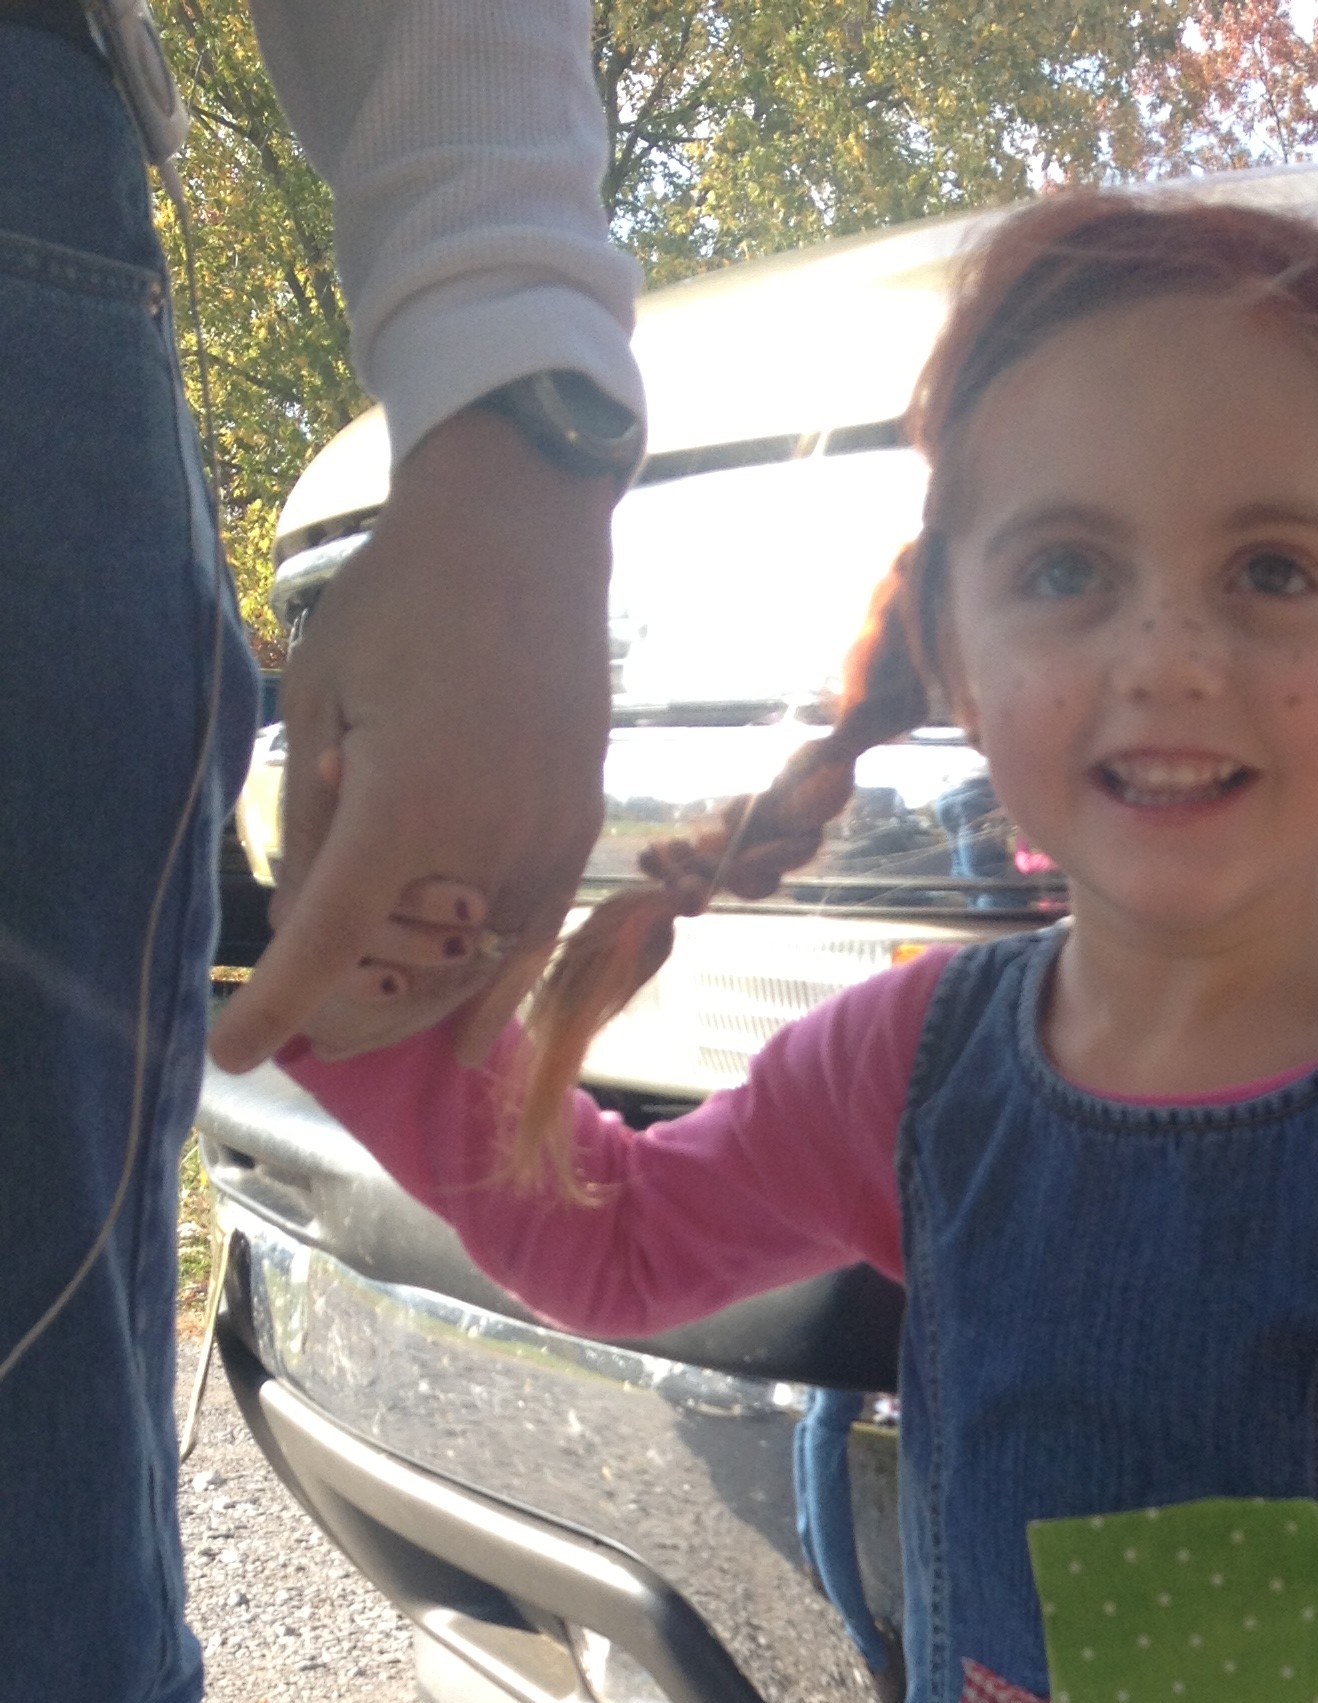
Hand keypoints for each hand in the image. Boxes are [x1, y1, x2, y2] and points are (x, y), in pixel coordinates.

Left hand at [208, 402, 617, 1074]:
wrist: (524, 539)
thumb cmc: (402, 603)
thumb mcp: (319, 698)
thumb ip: (311, 816)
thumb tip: (306, 911)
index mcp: (408, 802)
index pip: (331, 935)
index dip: (279, 1002)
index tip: (238, 1051)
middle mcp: (489, 839)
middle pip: (412, 962)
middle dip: (357, 988)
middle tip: (312, 1000)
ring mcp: (548, 842)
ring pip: (480, 963)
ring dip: (428, 994)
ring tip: (384, 1015)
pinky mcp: (582, 833)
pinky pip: (535, 937)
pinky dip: (499, 985)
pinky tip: (474, 1029)